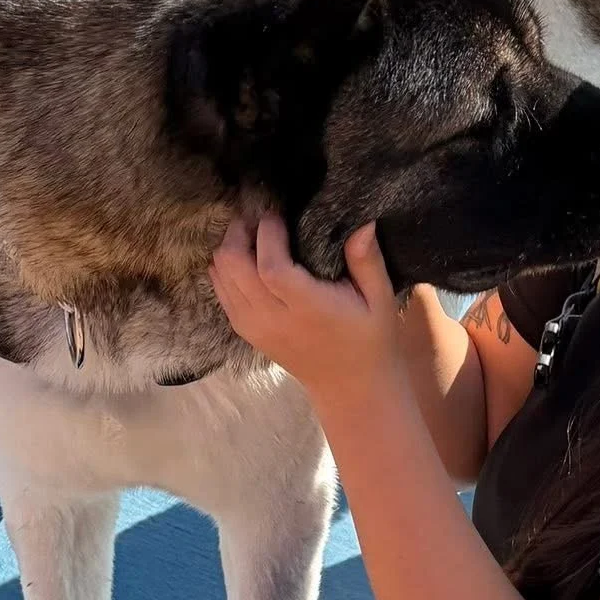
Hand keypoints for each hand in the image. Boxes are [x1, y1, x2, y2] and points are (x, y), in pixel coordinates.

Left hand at [209, 211, 402, 405]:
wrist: (349, 386)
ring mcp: (254, 327)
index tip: (278, 214)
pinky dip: (224, 268)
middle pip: (233, 266)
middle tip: (257, 215)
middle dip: (239, 232)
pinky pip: (220, 290)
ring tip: (251, 231)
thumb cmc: (368, 339)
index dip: (267, 234)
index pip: (270, 267)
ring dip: (230, 246)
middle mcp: (273, 320)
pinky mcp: (245, 331)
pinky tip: (244, 255)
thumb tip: (362, 223)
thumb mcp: (380, 300)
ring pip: (220, 275)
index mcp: (308, 310)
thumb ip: (367, 261)